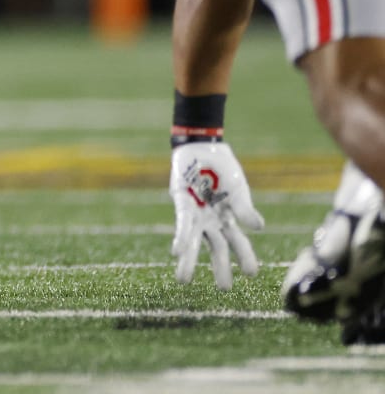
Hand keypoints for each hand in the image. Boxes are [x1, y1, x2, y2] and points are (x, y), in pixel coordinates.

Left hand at [170, 141, 263, 289]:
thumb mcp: (238, 188)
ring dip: (189, 260)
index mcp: (229, 218)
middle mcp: (211, 220)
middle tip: (224, 290)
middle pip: (218, 247)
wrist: (203, 146)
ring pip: (195, 241)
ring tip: (184, 281)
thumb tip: (259, 228)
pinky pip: (182, 223)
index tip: (253, 275)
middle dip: (220, 268)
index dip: (246, 258)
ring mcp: (196, 213)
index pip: (240, 243)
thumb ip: (244, 208)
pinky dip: (181, 237)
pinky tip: (177, 252)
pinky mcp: (181, 202)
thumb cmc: (223, 168)